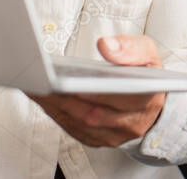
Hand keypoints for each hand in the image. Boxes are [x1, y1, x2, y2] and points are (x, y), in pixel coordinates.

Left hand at [30, 35, 165, 146]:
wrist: (149, 98)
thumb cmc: (145, 73)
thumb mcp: (147, 52)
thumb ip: (131, 47)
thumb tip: (106, 46)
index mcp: (148, 98)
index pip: (124, 98)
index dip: (97, 92)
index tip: (73, 81)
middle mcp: (132, 123)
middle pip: (94, 114)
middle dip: (66, 98)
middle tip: (43, 81)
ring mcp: (114, 135)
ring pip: (80, 124)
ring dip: (56, 106)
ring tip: (37, 86)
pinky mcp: (97, 140)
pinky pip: (73, 130)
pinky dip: (56, 113)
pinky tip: (43, 98)